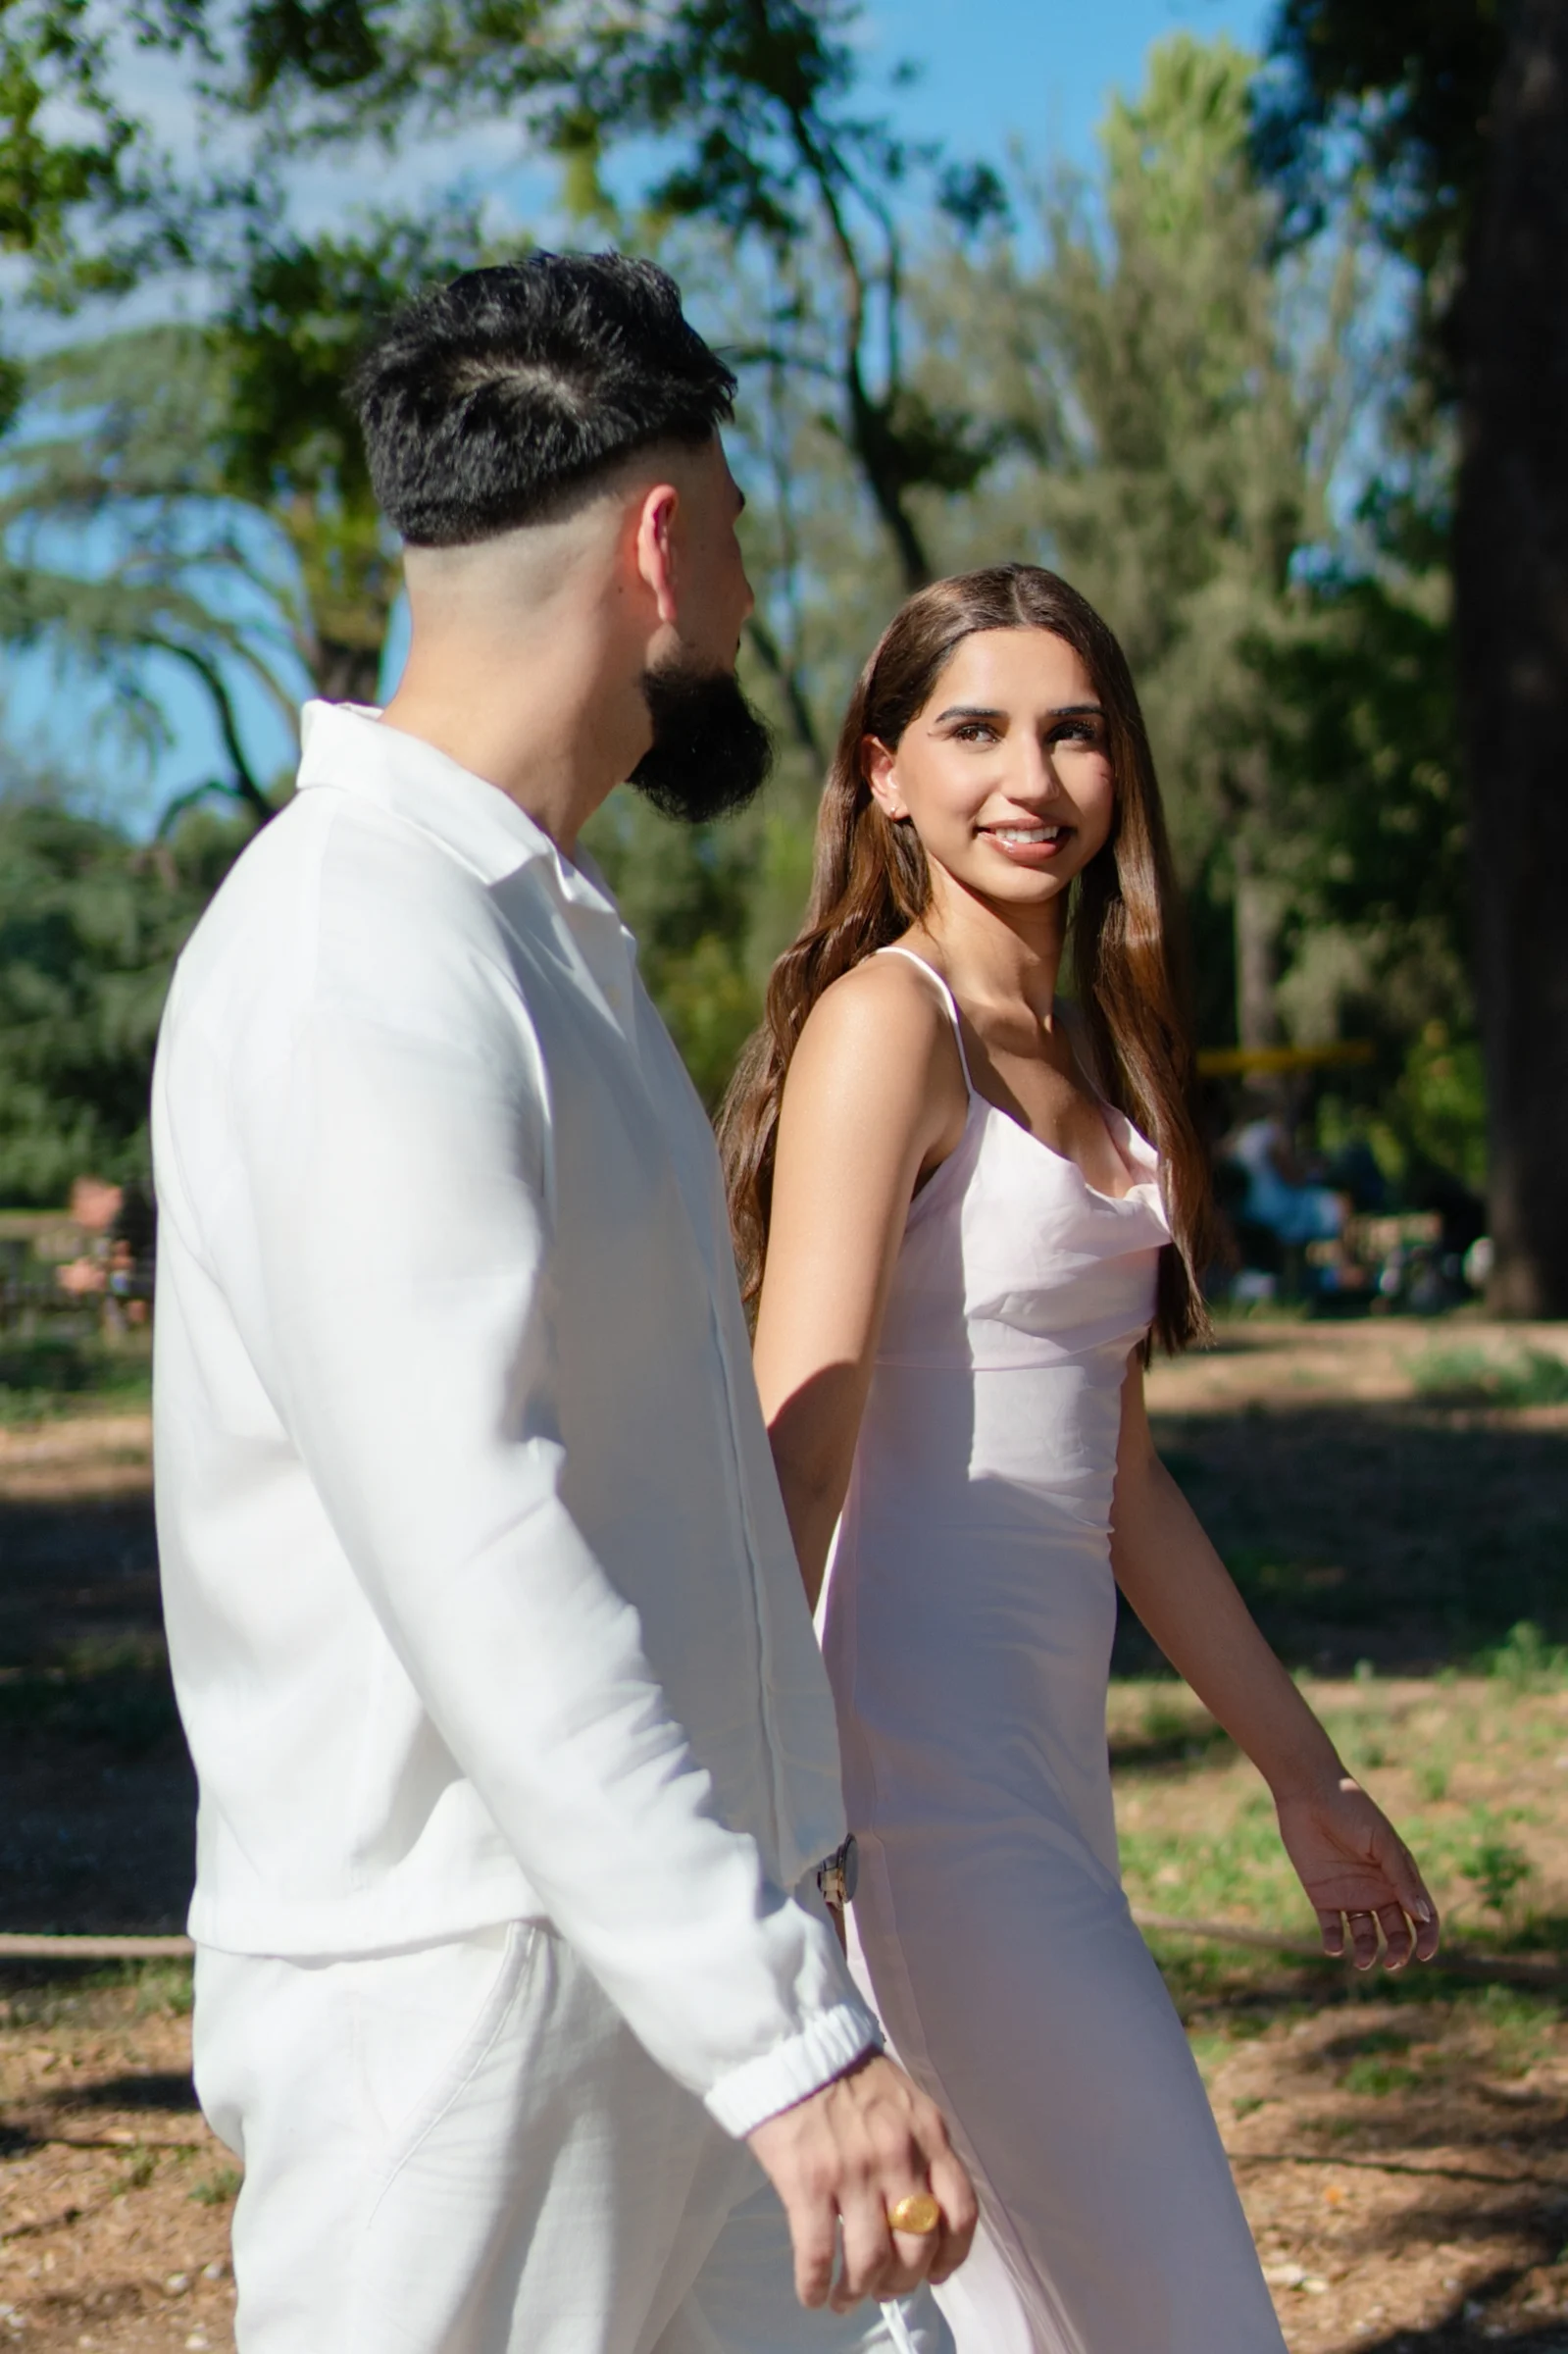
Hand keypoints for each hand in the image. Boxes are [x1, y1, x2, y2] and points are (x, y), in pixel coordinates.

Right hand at [746, 2052, 977, 2310]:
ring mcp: (854, 2172)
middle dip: (903, 2282)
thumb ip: (918, 2147)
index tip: (935, 2273)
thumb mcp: (902, 2100)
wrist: (791, 2043)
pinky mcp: (808, 2183)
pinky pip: (818, 2255)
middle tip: (883, 2289)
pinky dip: (815, 2286)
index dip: (952, 2255)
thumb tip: (918, 2210)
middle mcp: (899, 2157)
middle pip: (918, 2246)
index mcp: (929, 2133)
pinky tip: (812, 2294)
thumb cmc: (845, 2071)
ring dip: (859, 2292)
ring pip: (872, 2261)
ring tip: (845, 2299)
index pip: (962, 2212)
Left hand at [1275, 1773, 1439, 1970]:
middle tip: (1391, 1961)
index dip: (1427, 1936)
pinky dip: (1334, 1942)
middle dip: (1398, 1950)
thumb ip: (1401, 1879)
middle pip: (1396, 1931)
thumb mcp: (1383, 1843)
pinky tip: (1334, 1948)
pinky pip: (1332, 1927)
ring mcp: (1350, 1895)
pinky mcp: (1322, 1896)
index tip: (1425, 1954)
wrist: (1309, 1793)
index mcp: (1399, 1876)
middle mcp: (1378, 1890)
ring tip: (1362, 1960)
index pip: (1422, 1915)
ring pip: (1366, 1935)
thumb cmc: (1353, 1810)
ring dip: (1367, 1952)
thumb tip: (1423, 1916)